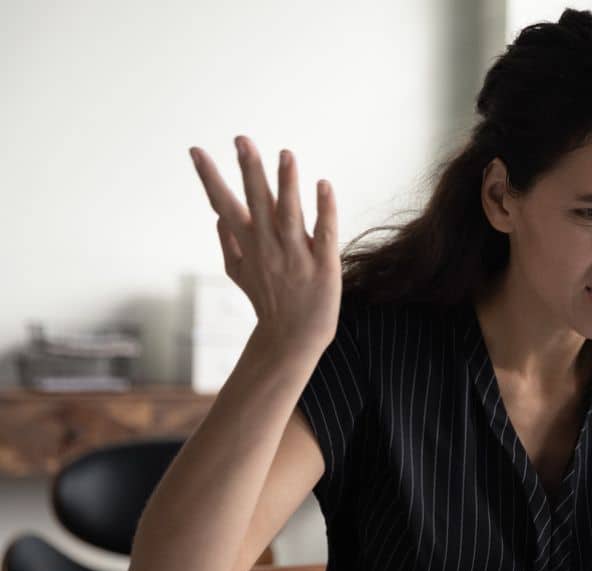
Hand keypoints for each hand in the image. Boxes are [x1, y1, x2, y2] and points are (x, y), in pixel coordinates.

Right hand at [189, 136, 341, 356]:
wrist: (293, 339)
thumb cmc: (268, 302)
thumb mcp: (239, 273)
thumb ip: (227, 243)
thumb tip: (217, 216)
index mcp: (248, 245)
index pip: (224, 206)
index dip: (209, 179)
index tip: (196, 150)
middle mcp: (269, 247)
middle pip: (257, 203)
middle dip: (249, 171)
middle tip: (242, 139)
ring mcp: (296, 256)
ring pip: (290, 214)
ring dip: (287, 184)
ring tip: (285, 154)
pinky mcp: (324, 265)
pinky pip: (325, 233)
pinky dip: (325, 209)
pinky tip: (324, 184)